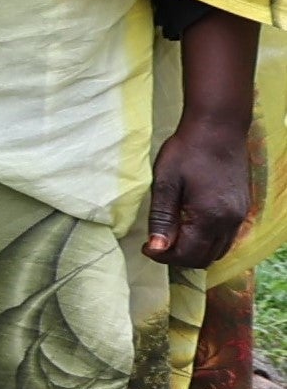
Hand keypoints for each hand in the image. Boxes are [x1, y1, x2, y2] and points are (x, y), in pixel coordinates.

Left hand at [144, 104, 260, 269]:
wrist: (218, 129)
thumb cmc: (187, 151)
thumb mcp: (165, 183)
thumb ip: (162, 218)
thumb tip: (157, 248)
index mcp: (209, 216)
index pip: (187, 255)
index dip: (163, 257)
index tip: (146, 247)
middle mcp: (230, 221)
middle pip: (204, 258)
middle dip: (178, 257)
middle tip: (157, 243)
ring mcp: (239, 215)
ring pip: (218, 251)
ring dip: (194, 251)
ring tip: (172, 237)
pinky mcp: (242, 208)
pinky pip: (227, 238)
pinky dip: (209, 241)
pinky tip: (190, 228)